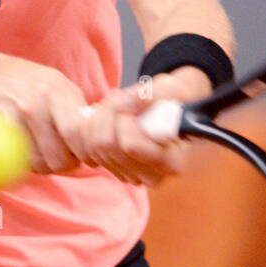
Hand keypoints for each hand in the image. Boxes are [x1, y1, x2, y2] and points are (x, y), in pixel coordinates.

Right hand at [0, 52, 90, 174]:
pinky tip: (21, 154)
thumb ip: (76, 107)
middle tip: (57, 155)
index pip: (80, 134)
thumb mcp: (54, 82)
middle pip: (61, 157)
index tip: (84, 157)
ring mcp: (15, 115)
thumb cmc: (21, 81)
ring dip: (42, 167)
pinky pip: (18, 162)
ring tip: (38, 152)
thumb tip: (96, 138)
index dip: (85, 154)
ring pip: (40, 164)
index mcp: (58, 89)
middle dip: (62, 164)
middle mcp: (38, 101)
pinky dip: (22, 165)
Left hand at [77, 67, 211, 186]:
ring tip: (117, 103)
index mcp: (173, 161)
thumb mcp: (171, 89)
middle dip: (108, 114)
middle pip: (108, 146)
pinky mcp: (119, 172)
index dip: (124, 116)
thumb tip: (127, 103)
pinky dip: (94, 129)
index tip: (130, 97)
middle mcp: (154, 176)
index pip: (130, 144)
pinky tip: (110, 116)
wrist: (173, 111)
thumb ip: (153, 95)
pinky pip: (90, 151)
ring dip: (99, 118)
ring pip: (95, 148)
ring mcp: (135, 177)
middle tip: (119, 95)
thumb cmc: (175, 100)